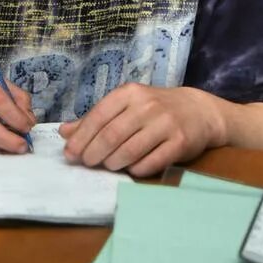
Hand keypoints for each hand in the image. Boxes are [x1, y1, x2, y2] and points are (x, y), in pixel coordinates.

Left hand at [60, 84, 221, 176]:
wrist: (198, 111)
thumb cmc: (155, 109)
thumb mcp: (125, 106)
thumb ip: (95, 118)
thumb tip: (64, 132)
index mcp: (129, 93)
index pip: (98, 116)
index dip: (81, 137)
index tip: (70, 153)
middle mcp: (147, 106)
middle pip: (112, 135)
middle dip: (94, 153)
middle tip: (86, 163)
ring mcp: (165, 124)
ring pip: (130, 150)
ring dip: (113, 162)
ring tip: (108, 165)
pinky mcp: (180, 142)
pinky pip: (152, 162)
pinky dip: (137, 169)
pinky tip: (130, 169)